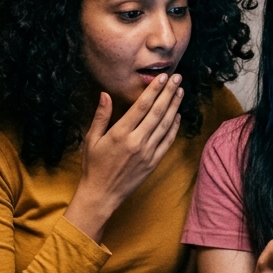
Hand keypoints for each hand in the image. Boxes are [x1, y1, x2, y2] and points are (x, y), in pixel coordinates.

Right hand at [64, 72, 184, 241]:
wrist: (101, 195)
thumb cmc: (93, 166)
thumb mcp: (91, 139)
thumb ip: (101, 116)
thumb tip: (105, 94)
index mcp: (120, 133)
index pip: (142, 106)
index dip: (154, 89)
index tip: (163, 77)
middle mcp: (137, 141)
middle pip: (157, 112)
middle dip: (169, 93)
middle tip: (178, 78)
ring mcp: (147, 153)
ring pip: (166, 125)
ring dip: (174, 107)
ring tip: (181, 92)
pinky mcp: (153, 162)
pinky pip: (167, 141)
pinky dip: (174, 127)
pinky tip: (177, 115)